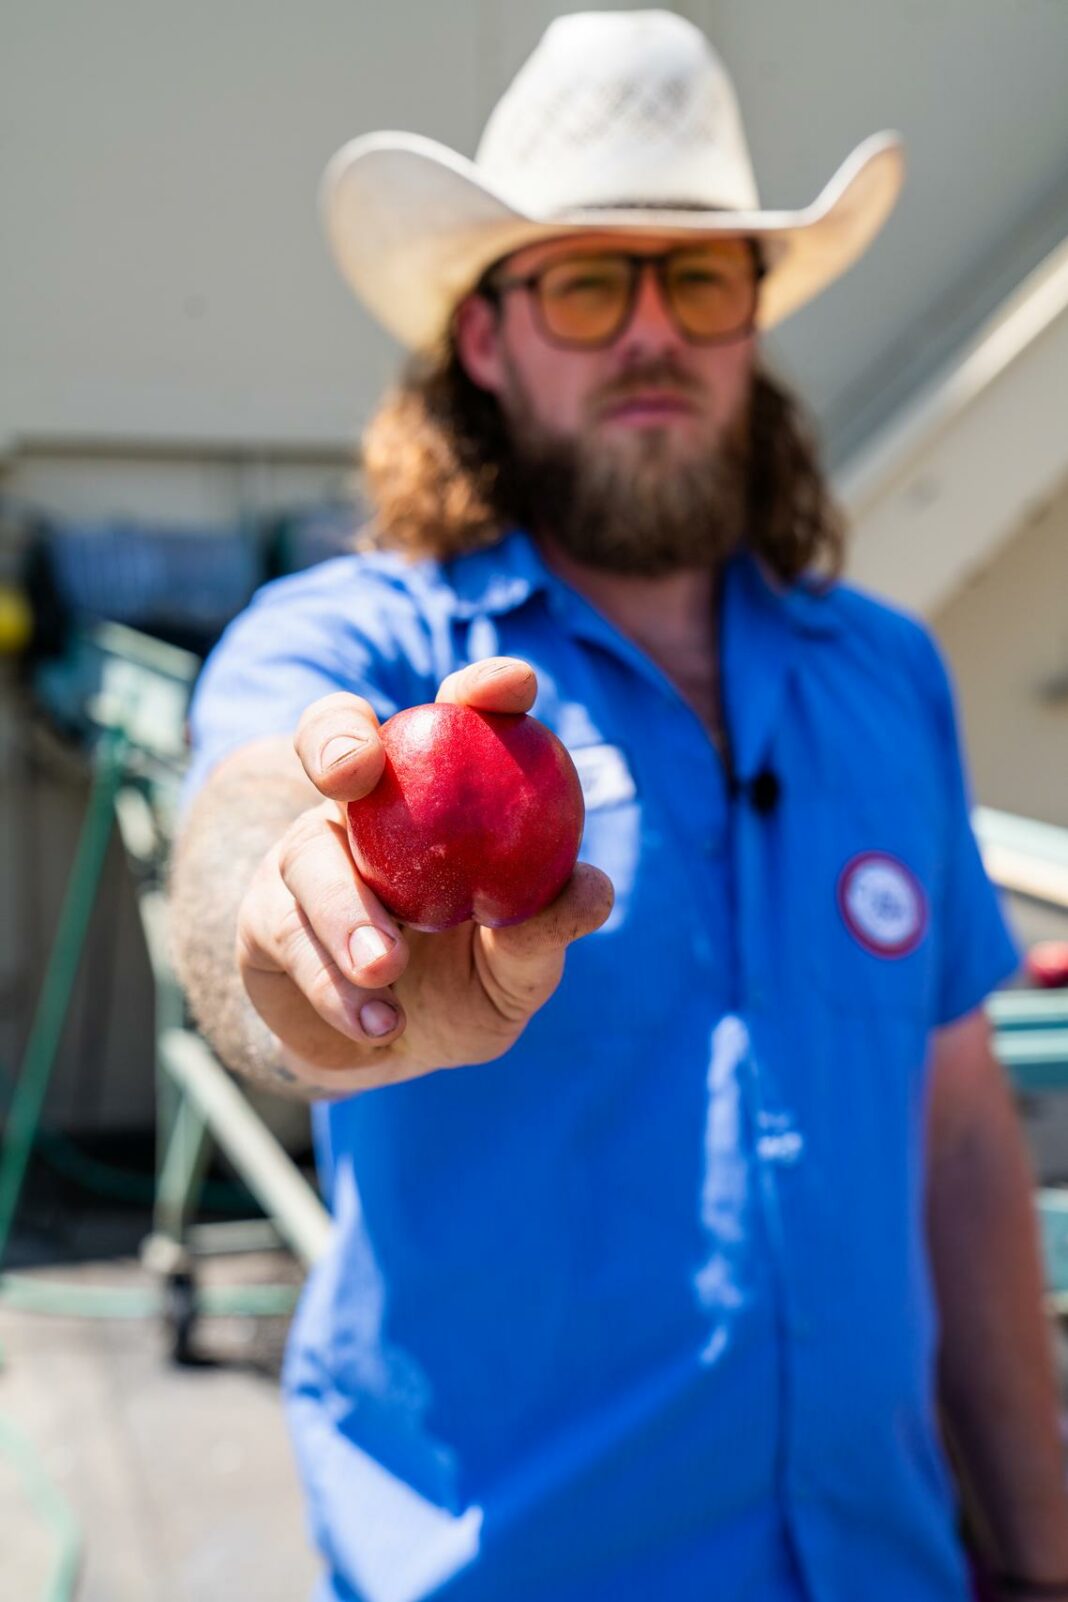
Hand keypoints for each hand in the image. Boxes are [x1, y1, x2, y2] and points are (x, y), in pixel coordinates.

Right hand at [234, 658, 613, 1094]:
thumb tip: (593, 887)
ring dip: (346, 912)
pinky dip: (336, 985)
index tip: (508, 689)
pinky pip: (289, 937)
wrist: (389, 1054)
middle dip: (337, 737)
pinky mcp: (263, 917)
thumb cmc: (468, 987)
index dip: (480, 688)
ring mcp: (303, 856)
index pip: (457, 717)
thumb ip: (543, 929)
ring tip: (387, 967)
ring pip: (308, 858)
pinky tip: (379, 1024)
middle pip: (330, 736)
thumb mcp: (517, 968)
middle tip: (356, 771)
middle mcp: (363, 808)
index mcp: (436, 793)